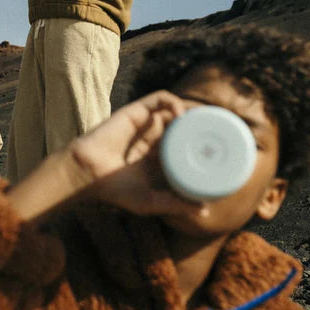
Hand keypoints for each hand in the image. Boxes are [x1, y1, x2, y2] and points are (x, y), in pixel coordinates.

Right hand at [10, 91, 206, 221]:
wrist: (87, 174)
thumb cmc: (115, 190)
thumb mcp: (151, 202)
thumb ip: (176, 205)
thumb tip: (206, 211)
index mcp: (158, 159)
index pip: (186, 146)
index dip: (203, 143)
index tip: (222, 147)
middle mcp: (154, 139)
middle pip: (185, 125)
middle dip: (204, 125)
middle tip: (222, 131)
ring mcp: (146, 124)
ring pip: (176, 110)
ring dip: (192, 112)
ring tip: (205, 122)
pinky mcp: (136, 112)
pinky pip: (160, 99)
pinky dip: (174, 102)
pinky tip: (182, 115)